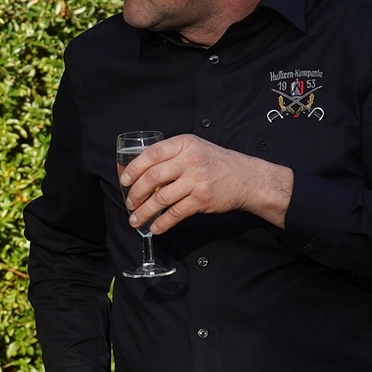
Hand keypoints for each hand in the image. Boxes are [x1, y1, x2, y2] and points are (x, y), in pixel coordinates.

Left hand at [121, 135, 292, 233]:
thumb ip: (170, 155)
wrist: (247, 178)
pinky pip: (176, 213)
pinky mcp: (202, 199)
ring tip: (135, 219)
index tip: (124, 180)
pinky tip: (155, 227)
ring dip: (144, 211)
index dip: (133, 169)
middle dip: (135, 193)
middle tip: (129, 202)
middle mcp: (190, 160)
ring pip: (161, 198)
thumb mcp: (194, 149)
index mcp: (184, 144)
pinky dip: (162, 223)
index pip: (151, 154)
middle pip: (152, 177)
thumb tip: (137, 171)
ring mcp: (197, 180)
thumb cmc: (216, 163)